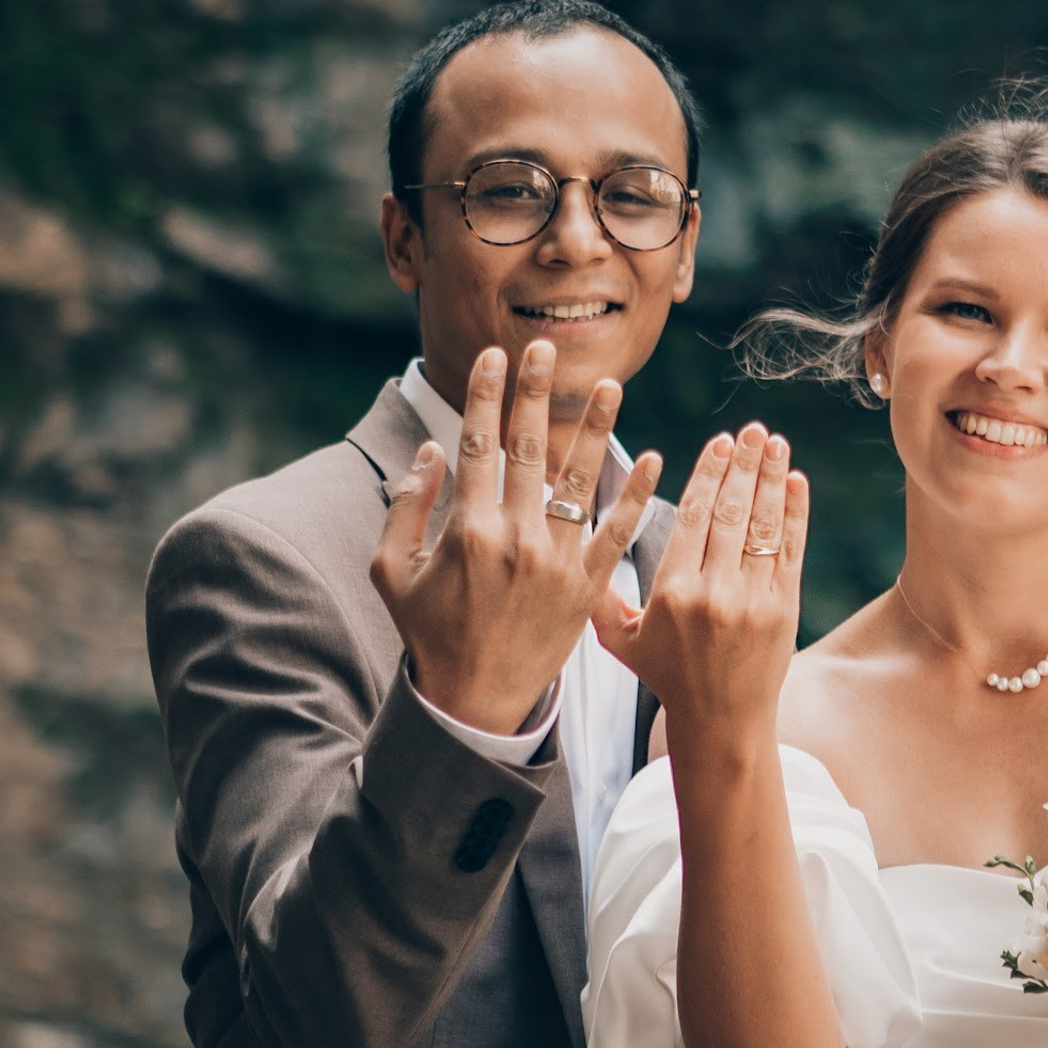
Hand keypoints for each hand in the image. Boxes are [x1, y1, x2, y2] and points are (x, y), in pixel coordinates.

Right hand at [371, 342, 660, 734]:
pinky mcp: (588, 587)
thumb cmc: (429, 632)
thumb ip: (405, 506)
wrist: (477, 698)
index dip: (485, 395)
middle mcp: (517, 539)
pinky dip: (637, 496)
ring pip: (582, 481)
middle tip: (546, 348)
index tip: (494, 357)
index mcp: (467, 529)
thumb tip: (430, 451)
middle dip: (536, 393)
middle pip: (531, 449)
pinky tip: (655, 460)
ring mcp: (558, 563)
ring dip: (597, 429)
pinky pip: (618, 533)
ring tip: (611, 385)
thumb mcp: (391, 570)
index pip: (479, 444)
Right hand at [594, 423, 807, 740]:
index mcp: (672, 593)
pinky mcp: (784, 610)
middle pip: (730, 513)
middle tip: (751, 430)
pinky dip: (794, 514)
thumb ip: (600, 600)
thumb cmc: (669, 680)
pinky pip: (790, 551)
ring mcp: (753, 601)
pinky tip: (795, 482)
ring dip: (771, 479)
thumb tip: (572, 557)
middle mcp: (713, 593)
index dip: (708, 475)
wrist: (722, 723)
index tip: (719, 442)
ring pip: (762, 526)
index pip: (694, 518)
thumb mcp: (623, 644)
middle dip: (743, 466)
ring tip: (774, 443)